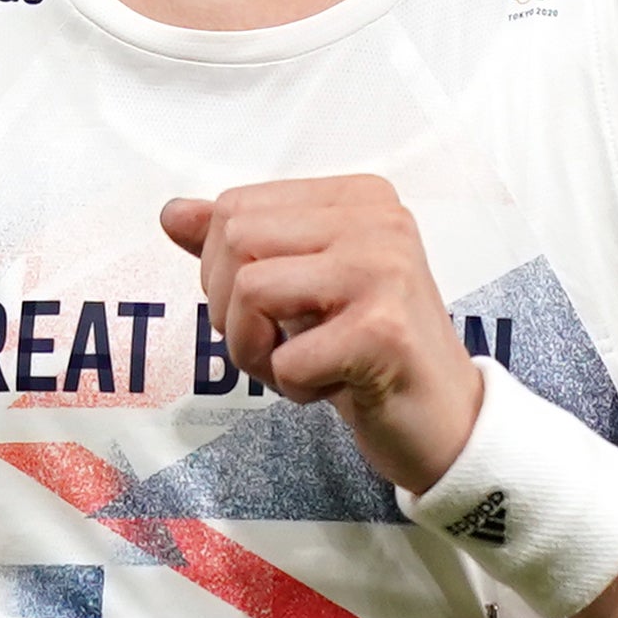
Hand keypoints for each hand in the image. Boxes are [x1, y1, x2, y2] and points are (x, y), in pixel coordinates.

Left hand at [162, 178, 480, 492]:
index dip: (220, 271)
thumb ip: (240, 246)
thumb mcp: (301, 287)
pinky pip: (285, 358)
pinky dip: (293, 387)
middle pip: (235, 240)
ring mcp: (384, 270)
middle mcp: (378, 220)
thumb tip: (172, 212)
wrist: (445, 419)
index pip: (234, 207)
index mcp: (357, 197)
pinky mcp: (383, 330)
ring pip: (250, 290)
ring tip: (302, 366)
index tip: (267, 309)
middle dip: (230, 310)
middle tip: (276, 344)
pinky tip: (336, 386)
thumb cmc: (368, 351)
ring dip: (255, 351)